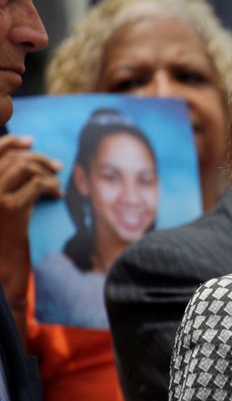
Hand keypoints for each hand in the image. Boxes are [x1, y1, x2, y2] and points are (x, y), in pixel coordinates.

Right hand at [0, 135, 60, 298]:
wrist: (0, 259)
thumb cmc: (2, 231)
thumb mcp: (1, 200)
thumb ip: (8, 180)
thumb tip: (27, 153)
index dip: (12, 143)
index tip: (31, 141)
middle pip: (15, 158)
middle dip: (39, 158)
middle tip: (57, 166)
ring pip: (27, 169)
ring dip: (47, 173)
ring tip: (57, 183)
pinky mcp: (10, 207)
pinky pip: (39, 185)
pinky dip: (52, 186)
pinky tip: (57, 194)